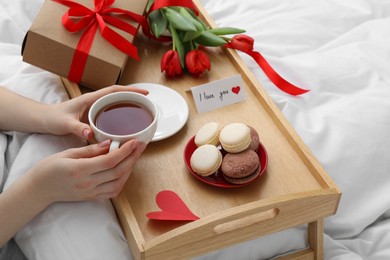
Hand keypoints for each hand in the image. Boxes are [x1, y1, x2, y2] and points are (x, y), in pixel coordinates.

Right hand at [28, 139, 145, 201]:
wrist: (39, 189)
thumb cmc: (50, 168)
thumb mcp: (67, 153)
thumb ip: (90, 150)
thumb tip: (109, 143)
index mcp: (80, 169)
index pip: (110, 160)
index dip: (125, 151)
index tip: (134, 142)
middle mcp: (88, 183)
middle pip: (118, 171)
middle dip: (132, 157)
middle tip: (140, 146)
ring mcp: (91, 192)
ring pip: (119, 182)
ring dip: (130, 169)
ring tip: (134, 155)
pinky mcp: (92, 197)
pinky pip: (113, 191)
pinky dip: (123, 181)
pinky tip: (125, 170)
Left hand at [44, 85, 147, 139]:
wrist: (44, 120)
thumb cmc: (53, 118)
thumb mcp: (65, 124)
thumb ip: (77, 128)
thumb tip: (91, 134)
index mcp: (91, 99)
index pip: (114, 91)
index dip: (130, 90)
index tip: (144, 93)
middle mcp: (94, 102)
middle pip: (119, 96)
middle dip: (134, 98)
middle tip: (147, 104)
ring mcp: (94, 109)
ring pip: (115, 105)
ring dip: (128, 107)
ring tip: (141, 114)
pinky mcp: (93, 117)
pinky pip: (110, 115)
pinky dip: (119, 118)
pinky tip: (125, 127)